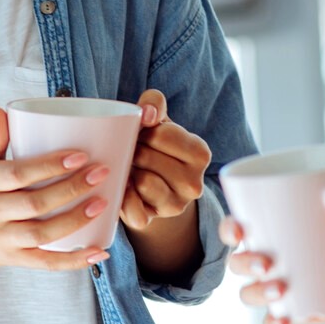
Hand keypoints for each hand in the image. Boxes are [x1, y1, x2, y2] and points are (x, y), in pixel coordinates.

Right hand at [0, 104, 113, 272]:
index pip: (19, 174)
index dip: (50, 165)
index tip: (80, 155)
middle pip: (35, 203)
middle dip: (71, 189)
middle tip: (101, 173)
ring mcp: (2, 239)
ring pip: (41, 234)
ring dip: (74, 221)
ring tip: (102, 204)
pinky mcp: (11, 259)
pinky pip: (44, 263)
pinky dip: (73, 261)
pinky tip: (99, 252)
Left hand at [118, 89, 210, 229]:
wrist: (151, 188)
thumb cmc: (154, 146)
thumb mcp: (158, 120)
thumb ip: (154, 103)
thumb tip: (147, 114)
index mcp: (200, 153)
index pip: (163, 134)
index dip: (143, 131)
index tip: (141, 134)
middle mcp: (194, 183)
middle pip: (147, 156)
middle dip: (132, 150)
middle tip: (131, 152)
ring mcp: (176, 205)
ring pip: (142, 181)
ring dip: (127, 172)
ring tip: (129, 168)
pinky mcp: (156, 221)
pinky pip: (135, 213)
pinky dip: (124, 199)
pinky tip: (124, 189)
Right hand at [219, 180, 324, 323]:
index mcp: (272, 229)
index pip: (238, 226)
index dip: (230, 229)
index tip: (240, 231)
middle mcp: (267, 256)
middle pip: (238, 262)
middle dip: (245, 263)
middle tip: (267, 264)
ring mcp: (276, 284)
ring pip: (249, 291)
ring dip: (257, 292)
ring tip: (280, 289)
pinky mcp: (292, 308)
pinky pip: (272, 320)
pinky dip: (274, 323)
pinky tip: (285, 321)